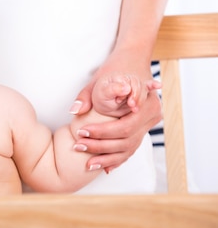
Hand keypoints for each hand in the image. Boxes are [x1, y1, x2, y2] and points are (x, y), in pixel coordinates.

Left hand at [70, 52, 161, 171]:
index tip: (81, 132)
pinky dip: (117, 159)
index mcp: (146, 104)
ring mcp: (149, 124)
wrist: (132, 59)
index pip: (123, 127)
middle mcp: (152, 115)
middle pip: (126, 140)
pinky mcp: (143, 128)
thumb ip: (86, 96)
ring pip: (129, 148)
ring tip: (87, 163)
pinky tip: (103, 168)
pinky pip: (131, 148)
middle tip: (78, 146)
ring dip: (107, 158)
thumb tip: (74, 110)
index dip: (101, 133)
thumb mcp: (99, 80)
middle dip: (100, 146)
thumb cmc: (116, 69)